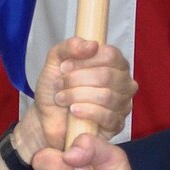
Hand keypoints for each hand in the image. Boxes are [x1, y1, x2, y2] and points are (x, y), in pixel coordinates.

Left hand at [17, 39, 135, 159]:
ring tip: (62, 98)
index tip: (65, 66)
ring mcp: (122, 104)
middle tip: (60, 84)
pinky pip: (107, 116)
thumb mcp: (56, 60)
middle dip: (76, 80)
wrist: (46, 118)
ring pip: (106, 96)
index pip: (110, 55)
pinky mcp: (116, 124)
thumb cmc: (55, 89)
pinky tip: (73, 111)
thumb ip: (70, 46)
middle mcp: (123, 82)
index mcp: (113, 63)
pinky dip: (86, 111)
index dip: (85, 60)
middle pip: (107, 76)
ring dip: (77, 96)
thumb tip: (92, 45)